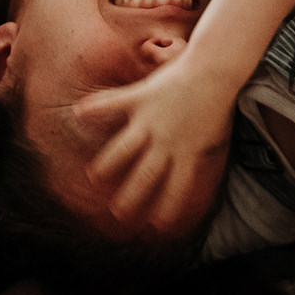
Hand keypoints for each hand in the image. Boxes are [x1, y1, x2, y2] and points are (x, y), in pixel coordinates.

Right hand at [77, 55, 234, 237]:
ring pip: (125, 148)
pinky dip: (96, 107)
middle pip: (146, 175)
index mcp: (187, 152)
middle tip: (118, 212)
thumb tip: (190, 165)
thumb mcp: (209, 133)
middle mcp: (167, 140)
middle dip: (130, 196)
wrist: (215, 70)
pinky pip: (115, 103)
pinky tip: (79, 112)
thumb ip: (194, 151)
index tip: (156, 225)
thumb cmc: (214, 102)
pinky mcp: (142, 97)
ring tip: (95, 177)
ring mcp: (152, 120)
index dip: (166, 207)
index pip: (176, 187)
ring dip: (109, 164)